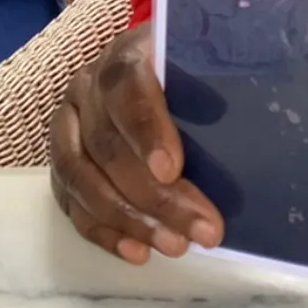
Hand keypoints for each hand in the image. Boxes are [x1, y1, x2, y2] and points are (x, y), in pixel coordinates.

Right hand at [50, 25, 223, 264]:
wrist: (156, 71)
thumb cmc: (192, 73)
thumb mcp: (207, 66)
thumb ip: (219, 86)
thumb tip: (244, 130)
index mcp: (125, 55)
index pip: (126, 88)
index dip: (145, 130)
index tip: (172, 169)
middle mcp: (87, 87)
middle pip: (106, 143)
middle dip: (153, 194)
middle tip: (200, 229)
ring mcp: (68, 126)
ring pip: (81, 176)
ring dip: (128, 219)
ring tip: (174, 245)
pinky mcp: (64, 163)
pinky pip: (72, 202)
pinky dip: (103, 232)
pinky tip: (137, 252)